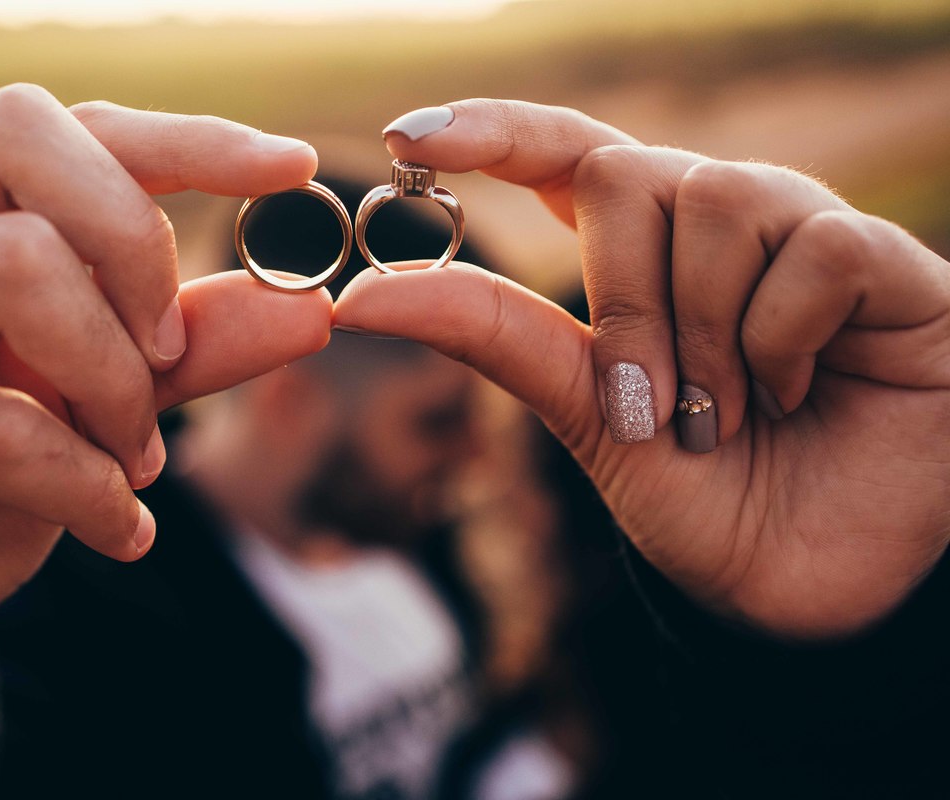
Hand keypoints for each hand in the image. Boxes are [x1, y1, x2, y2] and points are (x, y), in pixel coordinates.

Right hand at [0, 84, 330, 794]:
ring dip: (114, 376)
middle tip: (168, 355)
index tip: (293, 167)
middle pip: (23, 138)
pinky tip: (115, 532)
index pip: (52, 126)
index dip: (184, 136)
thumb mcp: (80, 413)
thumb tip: (305, 308)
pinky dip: (88, 487)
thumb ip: (179, 351)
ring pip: (13, 262)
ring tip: (132, 457)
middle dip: (139, 247)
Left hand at [336, 99, 949, 639]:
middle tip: (650, 407)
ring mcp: (797, 236)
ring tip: (732, 417)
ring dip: (704, 335)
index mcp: (639, 258)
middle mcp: (713, 228)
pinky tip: (804, 388)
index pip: (561, 153)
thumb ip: (499, 341)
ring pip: (714, 199)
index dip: (490, 132)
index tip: (404, 140)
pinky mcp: (883, 262)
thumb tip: (360, 295)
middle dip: (620, 302)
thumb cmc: (709, 496)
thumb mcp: (590, 420)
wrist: (819, 580)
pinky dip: (786, 337)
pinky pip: (813, 247)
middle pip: (621, 172)